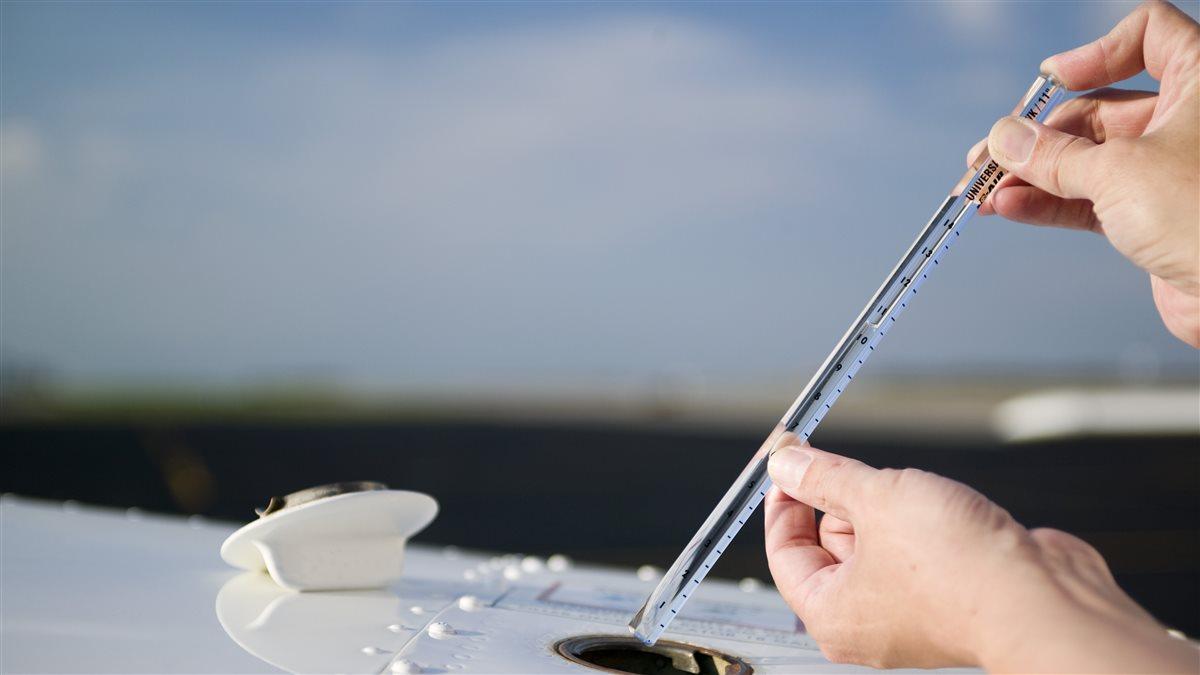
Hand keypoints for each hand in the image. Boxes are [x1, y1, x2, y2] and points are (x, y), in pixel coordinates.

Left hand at [764, 441, 1196, 671]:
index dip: (782, 500)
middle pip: (828, 547)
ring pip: (876, 544)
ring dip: (886, 509)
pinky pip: (916, 552)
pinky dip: (921, 524)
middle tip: (850, 463)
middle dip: (839, 500)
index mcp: (830, 614)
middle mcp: (866, 622)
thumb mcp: (874, 499)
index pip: (783, 551)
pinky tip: (944, 509)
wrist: (1045, 601)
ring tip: (913, 495)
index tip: (788, 461)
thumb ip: (823, 478)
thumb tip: (783, 464)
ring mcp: (908, 613)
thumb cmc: (959, 569)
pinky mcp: (947, 598)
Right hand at [973, 0, 1199, 347]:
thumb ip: (1054, 155)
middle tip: (987, 160)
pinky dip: (1049, 203)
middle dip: (1037, 136)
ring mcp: (1170, 169)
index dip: (1096, 51)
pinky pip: (1090, 199)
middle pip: (1097, 109)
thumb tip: (1005, 139)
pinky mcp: (1154, 215)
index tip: (1052, 80)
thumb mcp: (1118, 171)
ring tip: (984, 191)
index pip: (1148, 35)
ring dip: (1032, 175)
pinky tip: (1009, 209)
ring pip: (1087, 159)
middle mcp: (1187, 121)